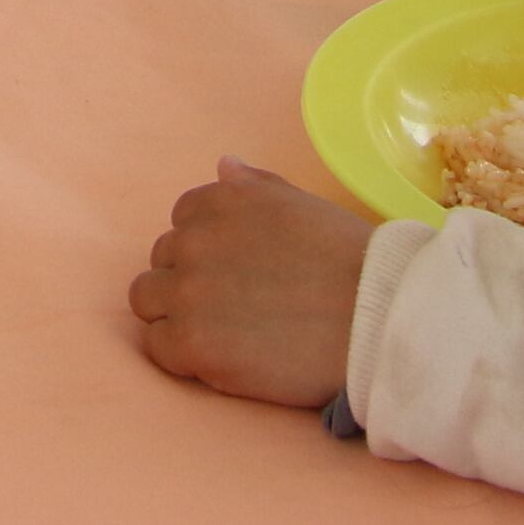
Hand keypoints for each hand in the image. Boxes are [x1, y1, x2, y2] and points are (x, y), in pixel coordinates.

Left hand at [129, 160, 371, 408]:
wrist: (377, 320)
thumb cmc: (350, 263)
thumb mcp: (302, 206)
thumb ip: (255, 187)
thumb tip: (223, 165)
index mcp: (219, 200)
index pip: (182, 222)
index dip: (207, 252)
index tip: (238, 274)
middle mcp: (193, 239)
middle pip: (163, 261)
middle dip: (189, 282)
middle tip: (234, 309)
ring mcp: (188, 292)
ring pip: (147, 301)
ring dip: (174, 316)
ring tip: (221, 335)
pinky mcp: (192, 343)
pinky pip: (157, 347)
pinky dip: (180, 356)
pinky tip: (219, 360)